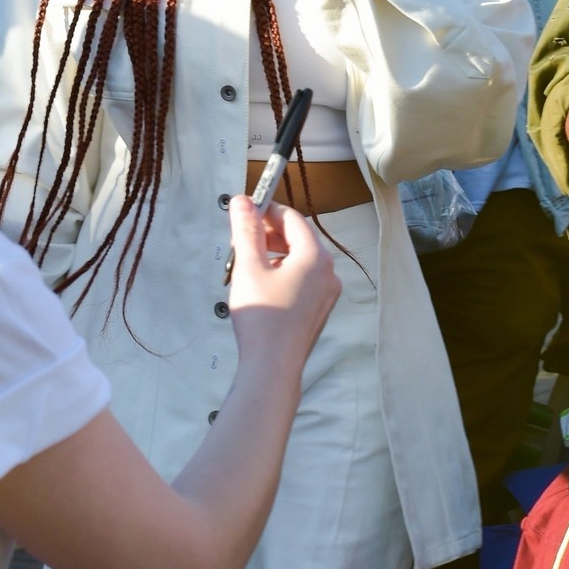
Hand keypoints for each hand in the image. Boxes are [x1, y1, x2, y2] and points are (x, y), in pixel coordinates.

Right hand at [227, 196, 339, 368]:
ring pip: (298, 260)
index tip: (243, 212)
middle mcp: (328, 272)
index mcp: (315, 257)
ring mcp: (326, 293)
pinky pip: (302, 280)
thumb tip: (242, 201)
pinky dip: (282, 274)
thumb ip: (246, 230)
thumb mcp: (248, 266)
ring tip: (246, 264)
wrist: (272, 367)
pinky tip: (260, 286)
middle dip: (268, 234)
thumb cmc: (262, 317)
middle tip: (240, 239)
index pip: (292, 218)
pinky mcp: (318, 310)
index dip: (266, 211)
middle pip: (297, 238)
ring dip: (273, 254)